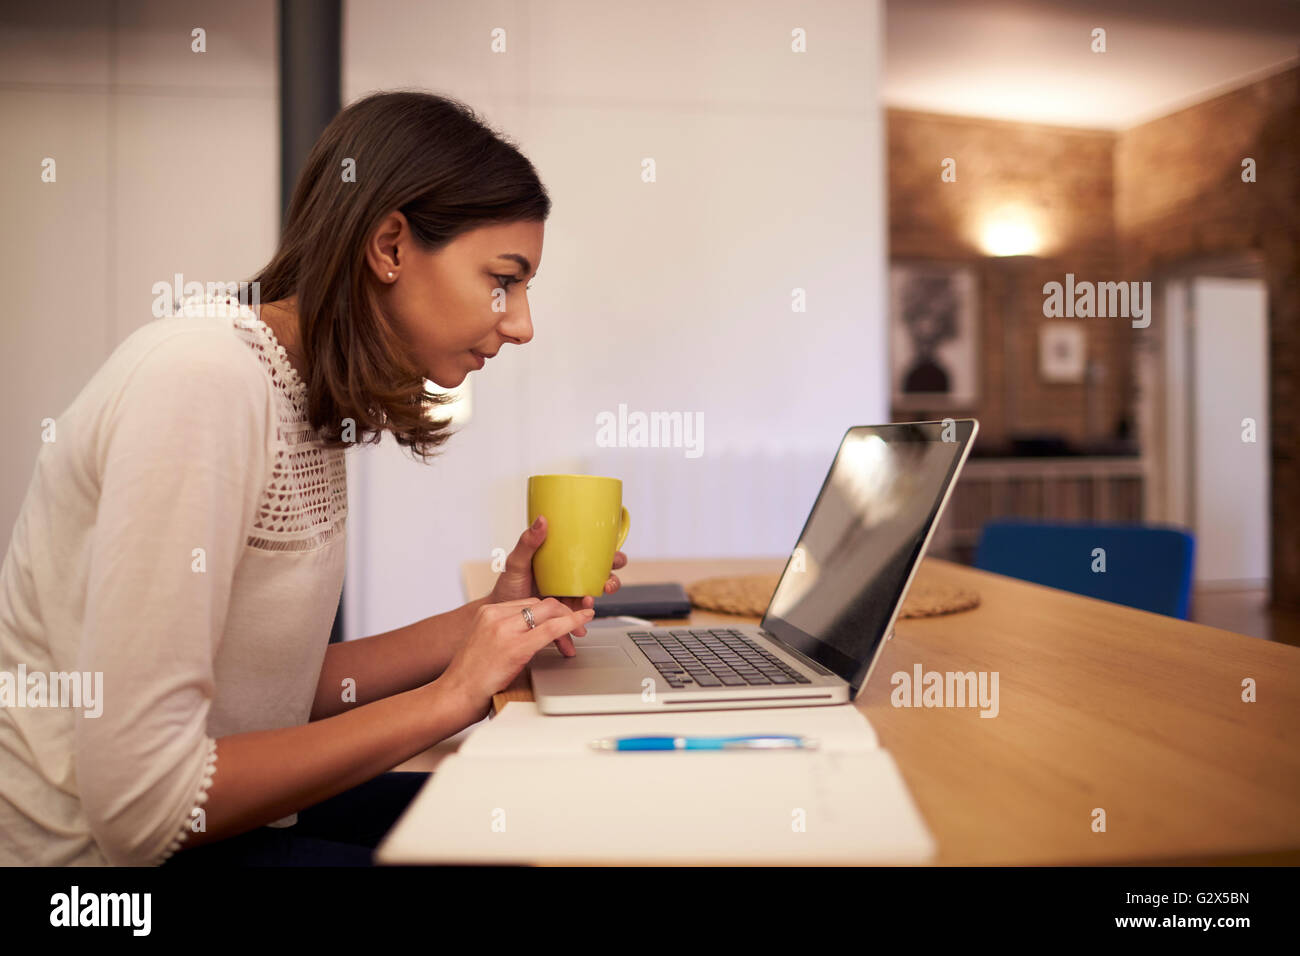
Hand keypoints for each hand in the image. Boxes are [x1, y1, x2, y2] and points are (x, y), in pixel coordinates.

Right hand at [440, 598, 595, 720]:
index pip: (528, 603)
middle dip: (563, 614)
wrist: (455, 695)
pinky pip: (551, 629)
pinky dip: (571, 623)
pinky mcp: (515, 646)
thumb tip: (533, 633)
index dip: (550, 612)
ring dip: (568, 622)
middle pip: (541, 604)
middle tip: (577, 630)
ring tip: (576, 638)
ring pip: (549, 612)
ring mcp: (505, 629)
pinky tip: (581, 622)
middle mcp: (495, 615)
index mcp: (488, 612)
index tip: (561, 621)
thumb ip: (507, 633)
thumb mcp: (486, 643)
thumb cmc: (471, 677)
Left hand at [488, 514, 627, 655]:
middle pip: (601, 580)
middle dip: (611, 583)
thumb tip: (541, 520)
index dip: (612, 557)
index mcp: (565, 565)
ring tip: (585, 608)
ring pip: (590, 604)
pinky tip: (572, 636)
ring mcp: (568, 601)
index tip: (615, 560)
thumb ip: (528, 542)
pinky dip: (574, 632)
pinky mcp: (561, 621)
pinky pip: (573, 625)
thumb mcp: (516, 562)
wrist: (501, 615)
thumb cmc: (508, 585)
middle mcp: (570, 582)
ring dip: (592, 607)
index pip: (595, 557)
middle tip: (605, 586)